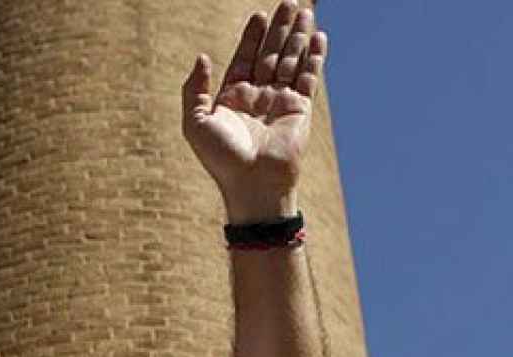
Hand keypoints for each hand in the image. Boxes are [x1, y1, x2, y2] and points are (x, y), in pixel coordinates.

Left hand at [182, 1, 326, 222]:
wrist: (252, 183)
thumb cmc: (220, 158)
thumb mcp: (195, 122)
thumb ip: (194, 88)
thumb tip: (202, 56)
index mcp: (231, 97)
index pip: (244, 58)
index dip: (251, 37)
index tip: (258, 15)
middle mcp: (257, 97)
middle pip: (270, 53)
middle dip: (278, 28)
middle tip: (288, 1)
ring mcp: (280, 101)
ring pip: (290, 60)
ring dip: (297, 36)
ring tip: (304, 10)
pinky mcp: (300, 109)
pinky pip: (309, 77)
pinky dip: (314, 57)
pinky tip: (318, 37)